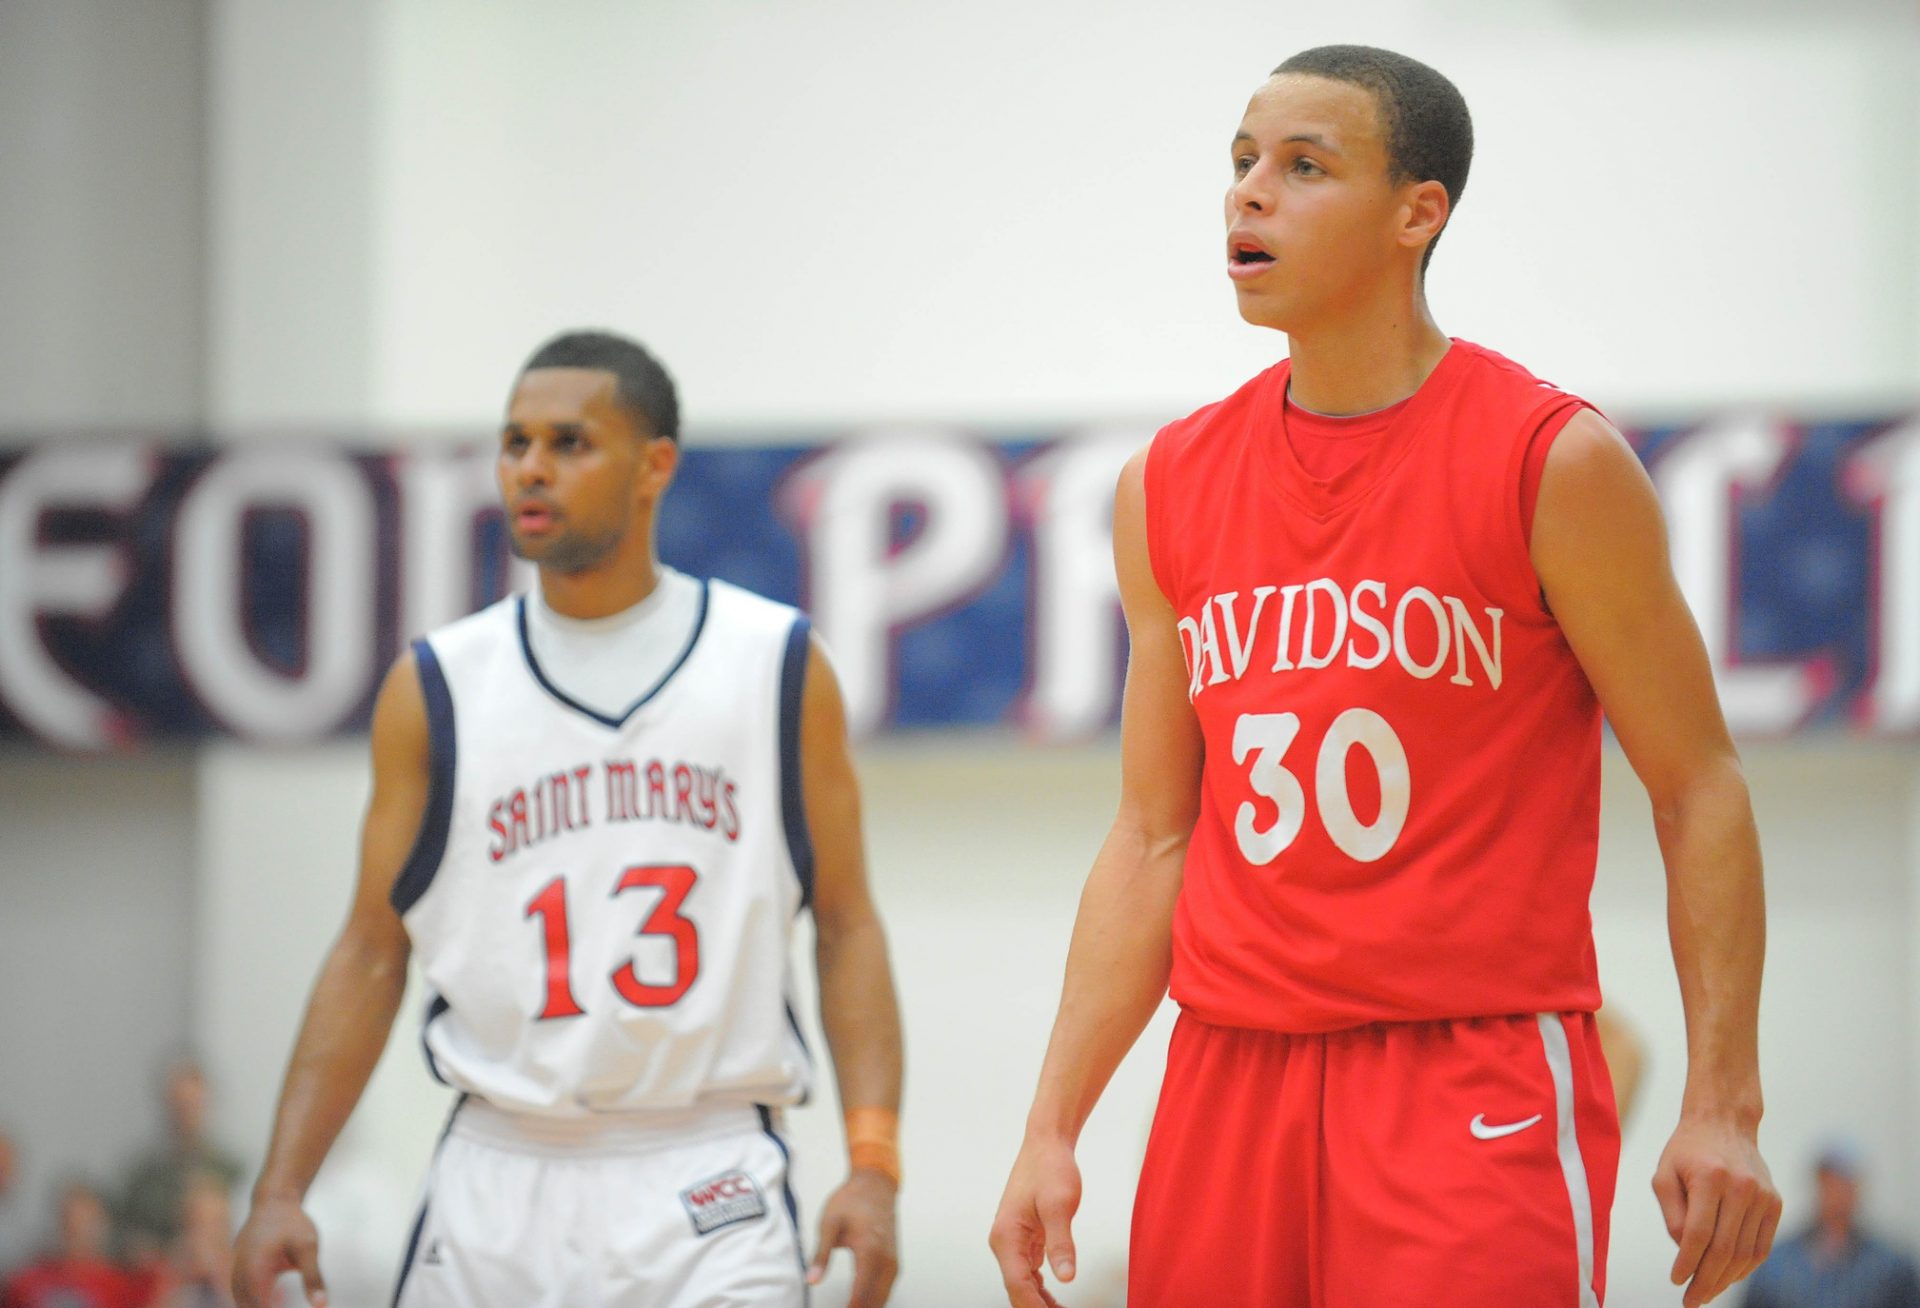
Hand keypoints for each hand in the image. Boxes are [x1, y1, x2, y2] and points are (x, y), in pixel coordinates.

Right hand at [231, 1194, 327, 1307]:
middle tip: (282, 1306)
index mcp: (254, 1273)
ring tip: (277, 1303)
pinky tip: (272, 1300)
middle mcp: (239, 1273)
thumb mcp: (308, 1248)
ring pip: (240, 1300)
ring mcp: (234, 1269)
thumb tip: (321, 1306)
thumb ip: (313, 1278)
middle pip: (246, 1306)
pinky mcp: (236, 1265)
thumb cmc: (293, 1223)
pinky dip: (252, 1299)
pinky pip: (240, 1291)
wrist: (274, 1199)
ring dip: (256, 1305)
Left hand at [808, 1168, 898, 1306]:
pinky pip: (886, 1290)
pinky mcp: (894, 1262)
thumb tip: (811, 1280)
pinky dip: (875, 1301)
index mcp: (870, 1251)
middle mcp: (886, 1260)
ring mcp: (893, 1262)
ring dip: (867, 1307)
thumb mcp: (829, 1224)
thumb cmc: (851, 1200)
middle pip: (874, 1302)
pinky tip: (861, 1304)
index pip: (860, 1295)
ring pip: (882, 1299)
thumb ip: (820, 1255)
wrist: (875, 1184)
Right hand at [988, 1135, 1080, 1307]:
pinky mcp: (1023, 1237)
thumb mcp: (1060, 1205)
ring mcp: (1012, 1240)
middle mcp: (1004, 1242)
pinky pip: (1028, 1271)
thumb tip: (1066, 1278)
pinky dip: (1040, 1288)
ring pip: (1022, 1283)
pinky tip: (1053, 1300)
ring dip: (1039, 1302)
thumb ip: (1061, 1242)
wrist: (1046, 1143)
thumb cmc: (1050, 1168)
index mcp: (1006, 1237)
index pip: (1018, 1286)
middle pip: (1018, 1289)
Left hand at [1652, 1115, 1781, 1305]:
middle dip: (1706, 1280)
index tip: (1676, 1280)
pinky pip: (1762, 1246)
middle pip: (1725, 1249)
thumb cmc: (1687, 1150)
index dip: (1687, 1263)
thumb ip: (1673, 1213)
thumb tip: (1685, 1250)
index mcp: (1711, 1178)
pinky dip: (1745, 1267)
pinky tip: (1727, 1277)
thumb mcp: (1664, 1173)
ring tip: (1705, 1292)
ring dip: (1726, 1279)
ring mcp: (1764, 1197)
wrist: (1724, 1123)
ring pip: (1746, 1253)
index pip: (1699, 1234)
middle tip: (1691, 1300)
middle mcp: (1742, 1188)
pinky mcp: (1775, 1204)